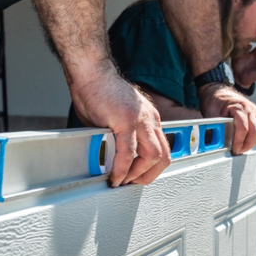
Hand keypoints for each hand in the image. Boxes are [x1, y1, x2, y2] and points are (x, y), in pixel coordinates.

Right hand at [70, 63, 170, 187]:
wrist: (91, 72)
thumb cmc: (100, 91)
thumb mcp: (120, 117)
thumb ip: (122, 136)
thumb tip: (113, 157)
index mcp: (150, 118)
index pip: (162, 149)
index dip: (151, 167)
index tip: (137, 176)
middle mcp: (150, 119)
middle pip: (164, 156)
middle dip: (149, 175)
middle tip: (132, 183)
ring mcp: (140, 119)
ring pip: (153, 157)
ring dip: (138, 174)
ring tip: (122, 180)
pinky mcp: (126, 120)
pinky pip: (128, 152)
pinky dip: (122, 169)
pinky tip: (114, 175)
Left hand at [197, 83, 255, 154]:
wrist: (216, 90)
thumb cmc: (214, 99)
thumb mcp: (210, 113)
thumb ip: (214, 127)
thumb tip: (214, 142)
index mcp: (238, 106)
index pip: (243, 128)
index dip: (239, 141)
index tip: (234, 150)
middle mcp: (249, 108)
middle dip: (247, 144)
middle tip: (237, 151)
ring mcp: (253, 111)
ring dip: (251, 142)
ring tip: (240, 147)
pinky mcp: (254, 115)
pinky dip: (253, 137)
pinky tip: (243, 141)